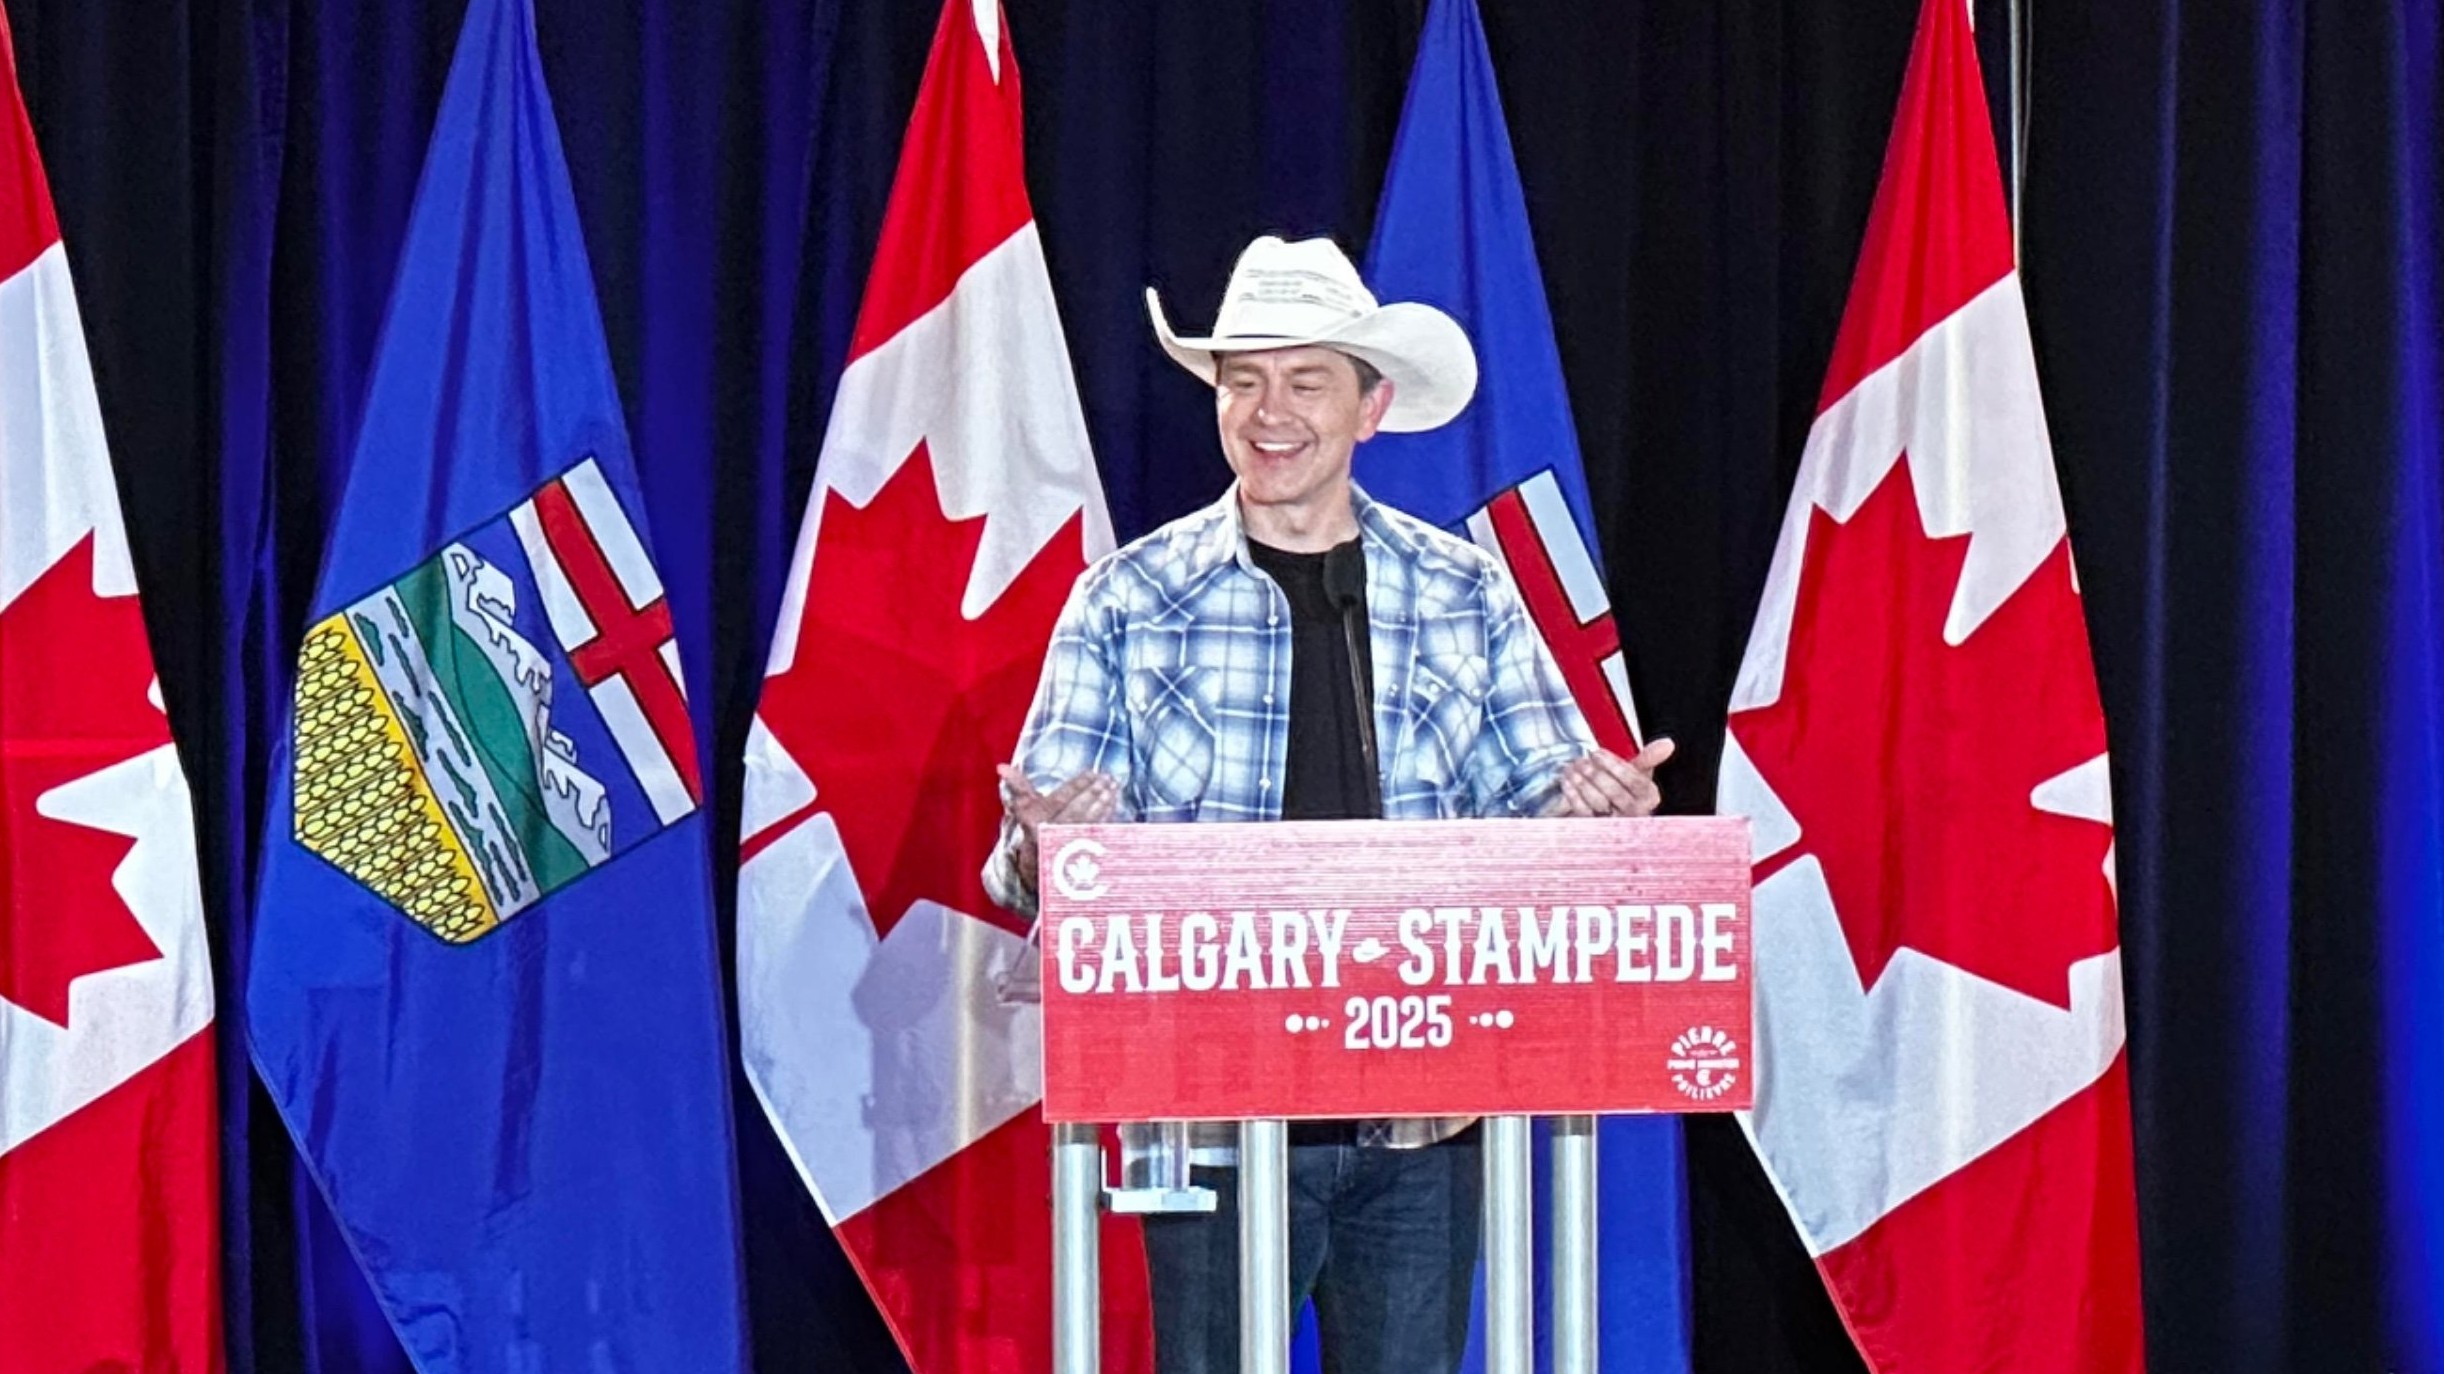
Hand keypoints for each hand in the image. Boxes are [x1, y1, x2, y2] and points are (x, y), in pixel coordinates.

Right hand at [998, 765, 1119, 891]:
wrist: (1039, 866)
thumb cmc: (1035, 829)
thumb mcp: (1025, 809)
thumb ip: (1018, 787)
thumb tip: (1002, 767)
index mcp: (1036, 821)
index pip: (1060, 799)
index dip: (1077, 785)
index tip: (1092, 773)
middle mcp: (1051, 834)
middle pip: (1077, 810)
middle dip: (1094, 793)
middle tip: (1107, 778)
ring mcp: (1068, 846)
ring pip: (1089, 821)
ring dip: (1104, 803)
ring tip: (1113, 787)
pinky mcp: (1082, 853)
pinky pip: (1097, 833)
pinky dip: (1108, 816)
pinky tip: (1114, 803)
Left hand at [1548, 738, 1673, 817]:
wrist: (1610, 812)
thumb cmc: (1625, 789)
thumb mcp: (1638, 773)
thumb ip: (1650, 758)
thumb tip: (1668, 743)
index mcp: (1649, 797)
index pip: (1635, 781)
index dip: (1614, 766)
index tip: (1598, 753)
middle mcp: (1635, 813)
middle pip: (1615, 793)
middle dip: (1596, 773)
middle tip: (1582, 760)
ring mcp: (1615, 823)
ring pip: (1598, 802)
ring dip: (1582, 782)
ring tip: (1572, 768)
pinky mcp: (1596, 829)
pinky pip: (1584, 812)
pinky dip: (1573, 795)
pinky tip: (1567, 781)